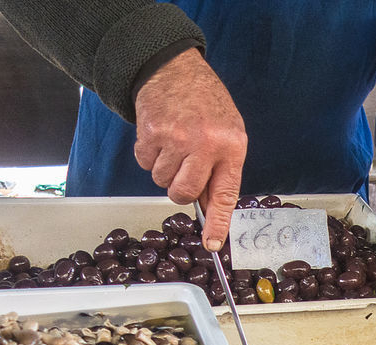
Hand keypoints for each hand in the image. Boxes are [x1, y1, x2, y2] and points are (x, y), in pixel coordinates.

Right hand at [134, 48, 246, 250]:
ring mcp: (176, 139)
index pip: (224, 195)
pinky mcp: (151, 133)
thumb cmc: (205, 104)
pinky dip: (150, 155)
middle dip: (180, 190)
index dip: (217, 223)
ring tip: (174, 144)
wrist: (174, 69)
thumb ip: (221, 170)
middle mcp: (205, 144)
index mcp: (231, 146)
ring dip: (165, 169)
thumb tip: (209, 209)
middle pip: (184, 193)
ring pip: (162, 180)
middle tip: (183, 170)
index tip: (212, 244)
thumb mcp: (229, 134)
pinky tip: (160, 136)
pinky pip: (145, 164)